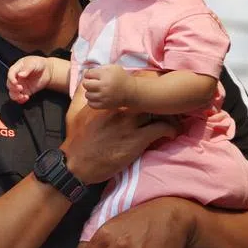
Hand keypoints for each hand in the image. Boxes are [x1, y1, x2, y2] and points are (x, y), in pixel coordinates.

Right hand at [7, 56, 51, 102]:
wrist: (47, 70)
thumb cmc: (39, 64)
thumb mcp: (33, 63)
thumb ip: (27, 68)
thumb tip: (20, 75)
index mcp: (17, 69)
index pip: (10, 74)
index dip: (11, 79)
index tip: (15, 82)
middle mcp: (16, 78)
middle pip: (9, 84)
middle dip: (13, 88)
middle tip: (20, 88)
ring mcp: (20, 85)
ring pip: (12, 93)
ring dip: (15, 96)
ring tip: (22, 96)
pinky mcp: (25, 92)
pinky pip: (20, 98)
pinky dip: (20, 100)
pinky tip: (26, 98)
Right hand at [61, 88, 176, 183]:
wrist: (77, 164)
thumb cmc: (76, 140)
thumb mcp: (74, 113)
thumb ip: (80, 97)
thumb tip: (83, 83)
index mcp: (107, 102)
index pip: (131, 86)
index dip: (143, 86)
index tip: (149, 92)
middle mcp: (120, 109)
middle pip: (146, 97)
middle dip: (157, 99)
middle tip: (165, 104)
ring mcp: (129, 124)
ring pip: (156, 111)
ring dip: (167, 114)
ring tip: (173, 118)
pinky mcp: (137, 140)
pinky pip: (161, 128)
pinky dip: (170, 129)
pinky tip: (171, 133)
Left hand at [81, 64, 133, 108]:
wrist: (131, 91)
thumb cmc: (121, 78)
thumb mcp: (112, 68)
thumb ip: (98, 68)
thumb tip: (84, 71)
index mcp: (105, 76)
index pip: (88, 74)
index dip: (89, 74)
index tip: (94, 75)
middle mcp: (103, 87)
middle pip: (85, 84)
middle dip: (87, 82)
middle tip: (93, 82)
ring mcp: (103, 97)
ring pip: (87, 94)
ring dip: (90, 92)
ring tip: (96, 90)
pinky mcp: (104, 105)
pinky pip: (90, 104)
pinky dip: (91, 100)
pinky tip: (97, 97)